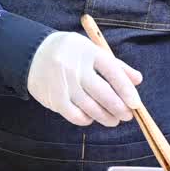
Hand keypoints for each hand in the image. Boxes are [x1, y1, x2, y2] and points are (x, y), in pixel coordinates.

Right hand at [27, 32, 142, 126]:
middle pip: (104, 94)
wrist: (32, 54)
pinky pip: (76, 116)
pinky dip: (87, 119)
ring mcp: (64, 85)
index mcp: (88, 52)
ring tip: (114, 120)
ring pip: (92, 108)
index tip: (136, 103)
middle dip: (120, 108)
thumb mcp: (91, 50)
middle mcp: (76, 68)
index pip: (113, 72)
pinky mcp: (55, 99)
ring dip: (106, 117)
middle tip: (127, 115)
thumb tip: (137, 80)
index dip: (127, 90)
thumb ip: (115, 65)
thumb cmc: (69, 52)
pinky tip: (92, 117)